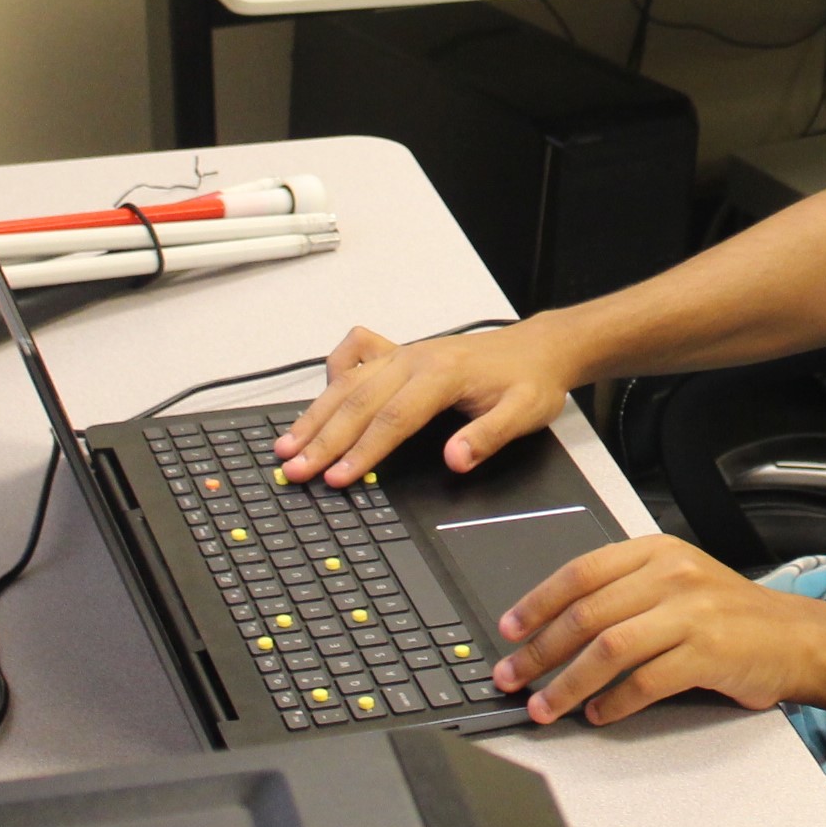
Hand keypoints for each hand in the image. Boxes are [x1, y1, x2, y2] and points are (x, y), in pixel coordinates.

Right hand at [274, 318, 580, 486]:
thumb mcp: (525, 413)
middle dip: (323, 439)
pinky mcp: (399, 352)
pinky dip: (332, 376)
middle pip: (358, 402)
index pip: (393, 419)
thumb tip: (454, 459)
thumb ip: (488, 436)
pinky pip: (355, 357)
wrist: (538, 348)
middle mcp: (414, 359)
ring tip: (287, 445)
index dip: (363, 451)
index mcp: (442, 375)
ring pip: (347, 384)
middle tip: (294, 469)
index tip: (338, 478)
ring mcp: (403, 353)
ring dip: (315, 415)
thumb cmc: (529, 381)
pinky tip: (319, 398)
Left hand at [493, 534, 812, 723]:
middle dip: (539, 652)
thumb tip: (556, 627)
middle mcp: (673, 576)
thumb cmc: (733, 616)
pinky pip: (645, 681)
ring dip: (567, 684)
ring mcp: (692, 613)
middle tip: (512, 677)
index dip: (536, 603)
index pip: (581, 572)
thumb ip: (626, 593)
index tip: (509, 630)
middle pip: (587, 614)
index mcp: (659, 553)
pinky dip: (614, 702)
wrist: (797, 637)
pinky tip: (599, 714)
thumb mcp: (680, 584)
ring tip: (545, 706)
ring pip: (608, 649)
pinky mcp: (708, 653)